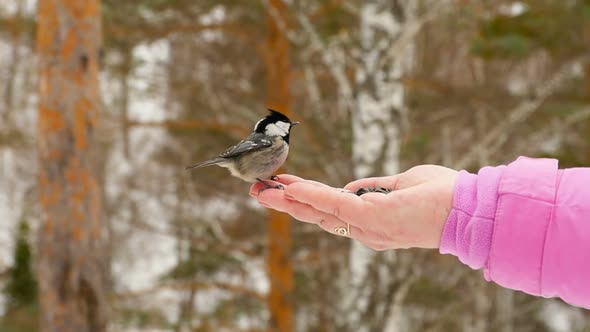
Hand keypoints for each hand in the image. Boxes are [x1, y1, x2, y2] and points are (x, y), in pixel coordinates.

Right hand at [249, 165, 457, 249]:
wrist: (470, 208)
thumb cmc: (443, 196)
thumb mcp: (403, 185)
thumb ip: (375, 187)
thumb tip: (351, 188)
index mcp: (372, 225)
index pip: (331, 213)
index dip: (306, 200)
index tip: (284, 186)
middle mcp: (365, 231)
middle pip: (317, 216)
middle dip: (286, 203)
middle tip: (258, 191)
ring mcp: (366, 227)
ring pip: (319, 212)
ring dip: (288, 199)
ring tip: (261, 190)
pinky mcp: (370, 218)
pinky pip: (333, 204)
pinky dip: (310, 194)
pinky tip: (288, 186)